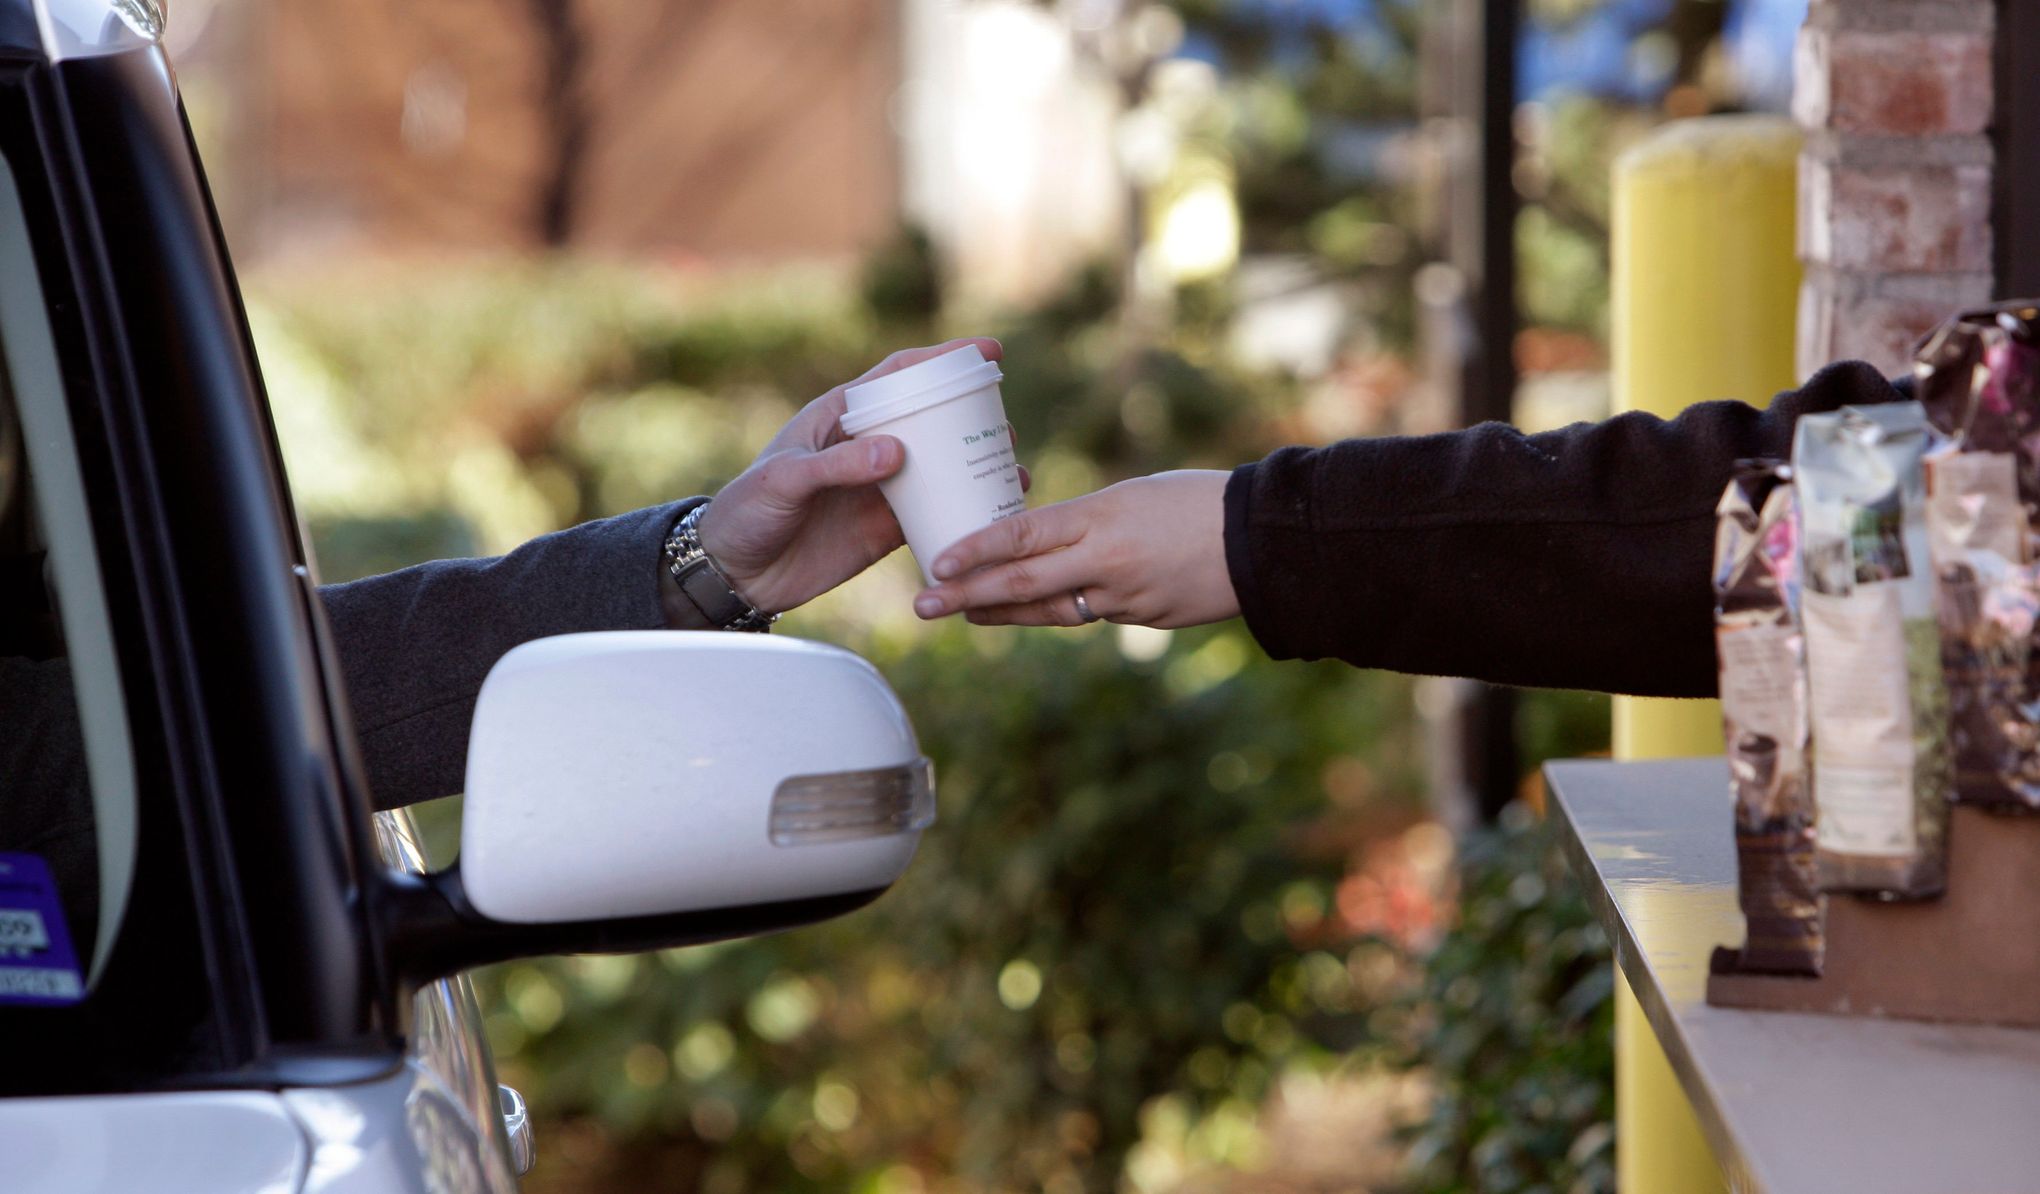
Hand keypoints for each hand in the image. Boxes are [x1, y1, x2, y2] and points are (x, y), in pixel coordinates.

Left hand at [697, 337, 1006, 613]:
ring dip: (974, 465)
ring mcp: (879, 487)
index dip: (945, 359)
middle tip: (1005, 426)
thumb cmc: (746, 512)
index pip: (899, 375)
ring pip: (938, 467)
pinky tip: (992, 514)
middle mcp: (865, 446)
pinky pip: (933, 514)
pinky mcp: (885, 528)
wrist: (735, 574)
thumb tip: (898, 452)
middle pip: (930, 419)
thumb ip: (838, 465)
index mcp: (840, 416)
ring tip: (1012, 470)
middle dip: (972, 417)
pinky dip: (963, 512)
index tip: (988, 353)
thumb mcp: (785, 481)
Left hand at [911, 470, 1238, 628]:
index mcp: (1101, 517)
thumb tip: (1040, 542)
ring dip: (1000, 611)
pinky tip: (1029, 609)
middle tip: (922, 605)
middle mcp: (1105, 562)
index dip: (975, 550)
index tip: (935, 562)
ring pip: (1048, 608)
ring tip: (962, 612)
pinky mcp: (1141, 619)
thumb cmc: (1196, 501)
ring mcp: (1123, 597)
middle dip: (965, 594)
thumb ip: (1084, 522)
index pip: (1023, 535)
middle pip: (1021, 582)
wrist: (1262, 541)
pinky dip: (1057, 610)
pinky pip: (1090, 614)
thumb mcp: (1132, 495)